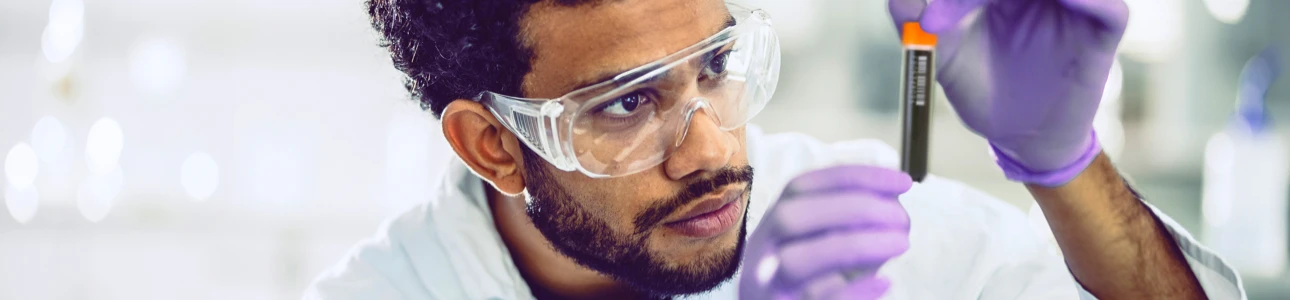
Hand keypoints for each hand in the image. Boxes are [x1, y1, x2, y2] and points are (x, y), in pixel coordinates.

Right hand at [739, 166, 911, 299]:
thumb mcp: (819, 246)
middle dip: (852, 208)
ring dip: (855, 246)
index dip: (853, 178)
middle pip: (790, 217)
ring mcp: (766, 287)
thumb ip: (846, 223)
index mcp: (772, 225)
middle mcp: (761, 253)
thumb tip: (892, 202)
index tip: (903, 182)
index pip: (801, 186)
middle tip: (902, 219)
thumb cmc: (809, 283)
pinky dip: (852, 292)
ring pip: (796, 261)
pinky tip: (883, 283)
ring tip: (900, 243)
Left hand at [888, 0, 1128, 185]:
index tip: (935, 17)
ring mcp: (1074, 7)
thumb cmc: (982, 87)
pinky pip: (1110, 8)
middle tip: (962, 2)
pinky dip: (1091, 1)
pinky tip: (1065, 1)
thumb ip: (914, 20)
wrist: (1017, 137)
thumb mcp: (942, 52)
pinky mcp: (1101, 33)